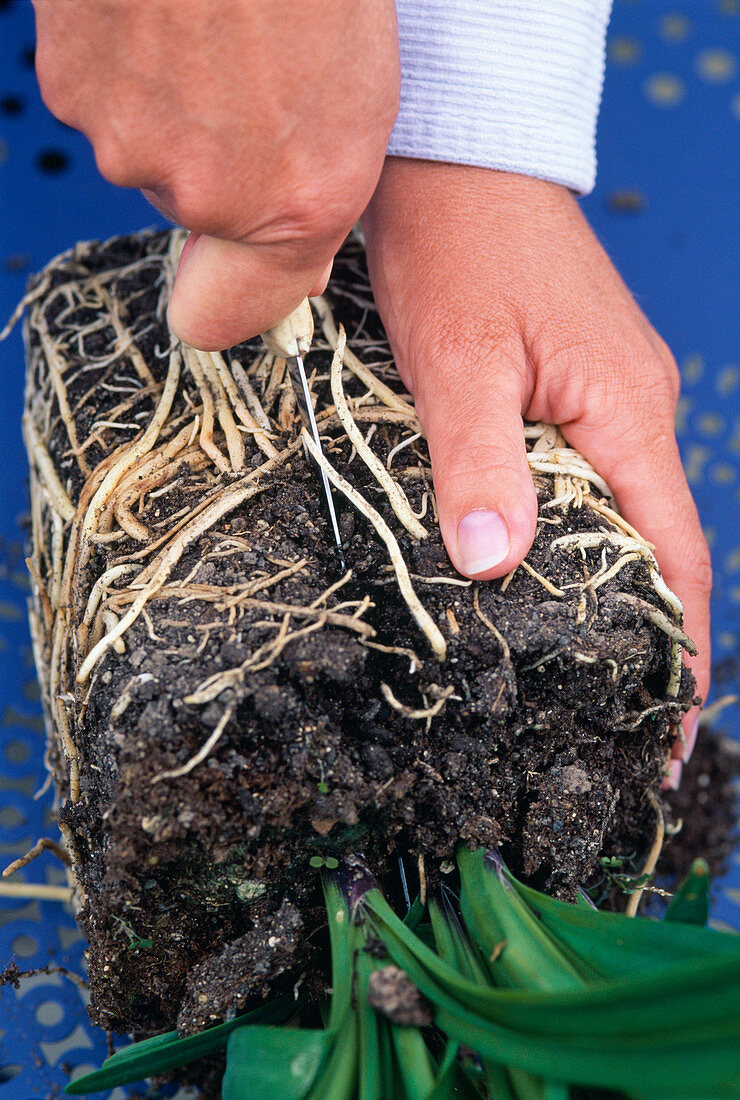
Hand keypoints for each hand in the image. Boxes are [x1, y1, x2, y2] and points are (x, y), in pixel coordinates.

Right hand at [32, 0, 398, 348]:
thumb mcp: (362, 94)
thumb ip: (310, 194)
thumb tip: (271, 253)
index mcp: (298, 199)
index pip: (235, 311)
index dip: (225, 299)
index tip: (216, 296)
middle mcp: (206, 191)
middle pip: (197, 204)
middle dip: (222, 153)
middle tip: (252, 66)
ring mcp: (132, 140)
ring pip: (147, 145)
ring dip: (173, 99)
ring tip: (212, 21)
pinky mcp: (74, 87)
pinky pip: (102, 96)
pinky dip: (126, 58)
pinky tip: (162, 11)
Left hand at [363, 159, 709, 777]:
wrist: (456, 167)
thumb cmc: (459, 247)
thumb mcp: (459, 360)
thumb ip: (480, 462)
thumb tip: (496, 564)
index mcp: (624, 415)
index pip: (674, 557)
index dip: (678, 650)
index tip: (672, 734)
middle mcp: (628, 414)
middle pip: (655, 549)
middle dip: (643, 639)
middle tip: (610, 727)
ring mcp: (600, 401)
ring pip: (615, 518)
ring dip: (605, 593)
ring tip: (576, 676)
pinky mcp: (564, 390)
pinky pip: (582, 482)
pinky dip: (570, 539)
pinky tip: (538, 575)